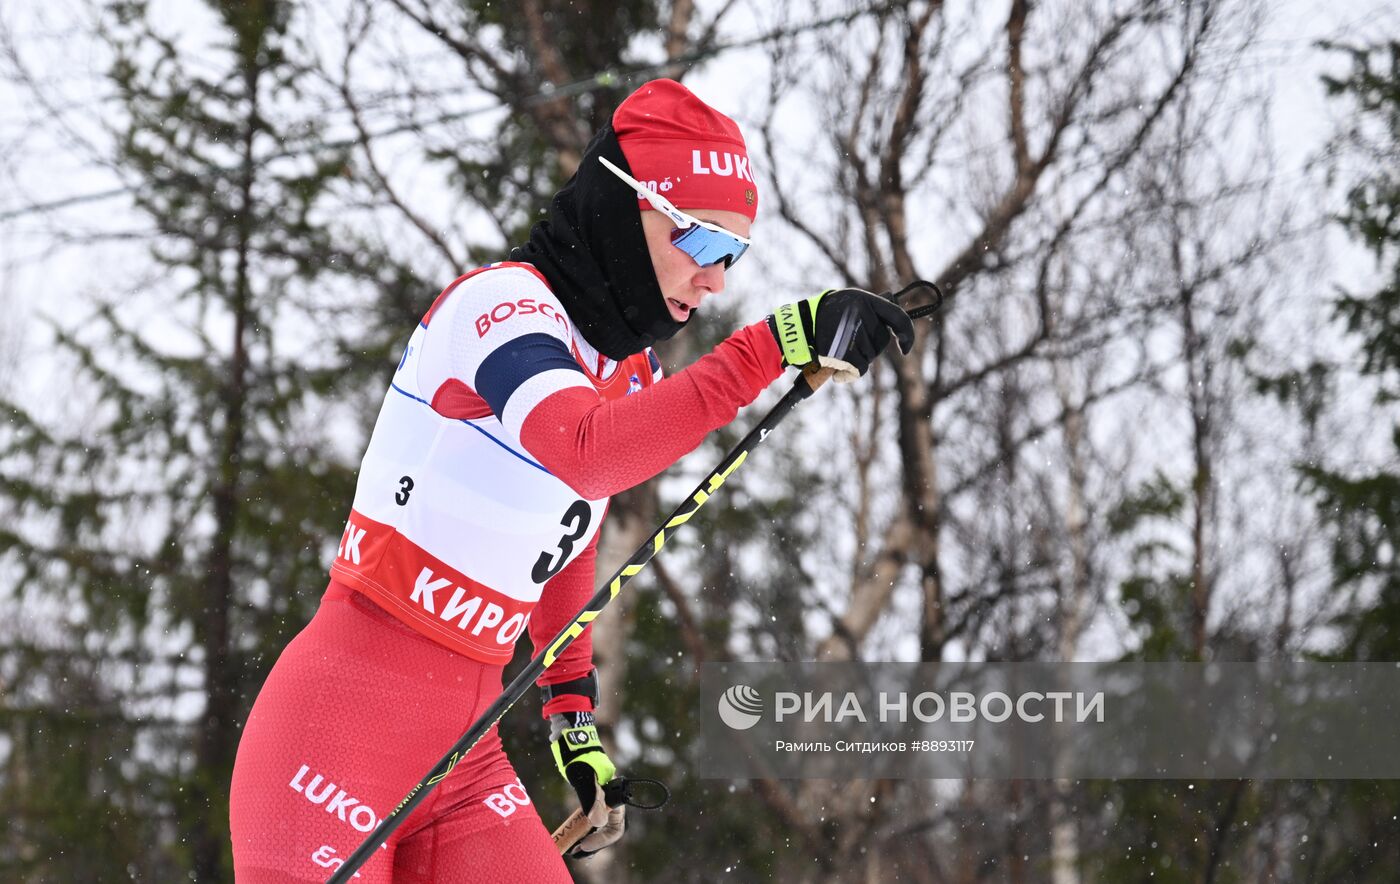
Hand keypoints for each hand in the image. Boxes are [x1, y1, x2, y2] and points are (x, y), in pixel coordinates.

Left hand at [550, 711, 624, 857]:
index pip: (615, 828)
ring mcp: (598, 796)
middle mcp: (609, 798)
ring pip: (596, 824)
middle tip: (575, 851)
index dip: (601, 841)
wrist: (568, 735)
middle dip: (592, 843)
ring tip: (571, 846)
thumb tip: (598, 823)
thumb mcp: (583, 777)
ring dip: (585, 837)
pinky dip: (579, 827)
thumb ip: (592, 799)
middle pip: (606, 829)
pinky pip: (587, 816)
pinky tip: (569, 832)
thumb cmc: (578, 754)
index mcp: (614, 795)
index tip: (582, 846)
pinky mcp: (587, 793)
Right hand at [766, 288, 914, 382]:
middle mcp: (859, 312)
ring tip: (838, 352)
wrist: (795, 330)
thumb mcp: (848, 305)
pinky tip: (837, 369)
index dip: (907, 334)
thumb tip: (897, 317)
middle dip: (869, 348)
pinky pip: (859, 368)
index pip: (897, 316)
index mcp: (863, 299)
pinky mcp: (843, 351)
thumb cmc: (823, 319)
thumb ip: (870, 311)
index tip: (905, 348)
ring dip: (857, 360)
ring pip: (870, 357)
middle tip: (848, 344)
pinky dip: (849, 373)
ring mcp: (851, 332)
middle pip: (881, 341)